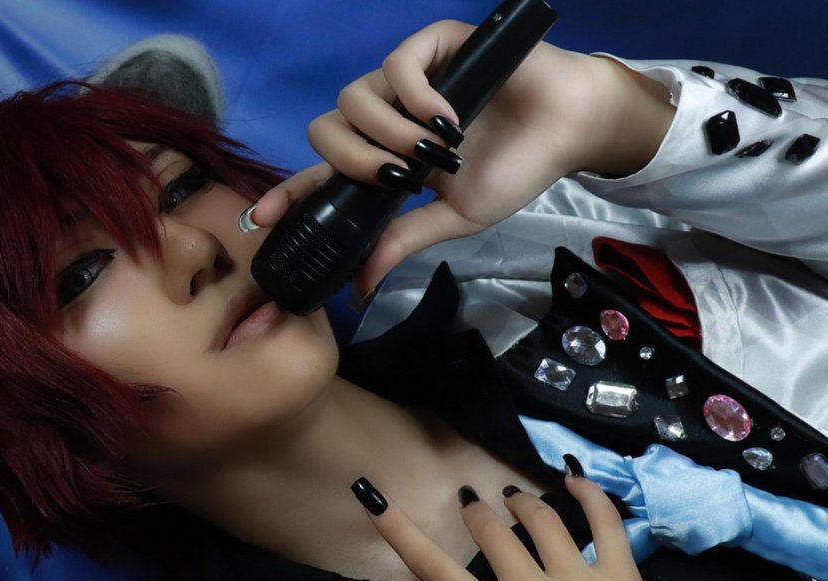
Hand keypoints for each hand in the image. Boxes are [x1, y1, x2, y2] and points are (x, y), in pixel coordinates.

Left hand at [252, 21, 673, 292]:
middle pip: (327, 130)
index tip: (260, 219)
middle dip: (351, 160)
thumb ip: (403, 241)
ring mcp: (405, 82)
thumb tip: (360, 285)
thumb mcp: (452, 217)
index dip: (289, 194)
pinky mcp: (431, 48)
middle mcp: (384, 117)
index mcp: (384, 160)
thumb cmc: (513, 170)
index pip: (322, 174)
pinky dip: (414, 97)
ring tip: (428, 150)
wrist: (567, 131)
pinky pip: (396, 65)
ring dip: (384, 131)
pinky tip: (444, 119)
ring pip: (352, 98)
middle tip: (393, 180)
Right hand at [350, 474, 784, 580]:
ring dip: (520, 502)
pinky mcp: (624, 580)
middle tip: (474, 509)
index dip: (402, 534)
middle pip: (491, 531)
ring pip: (542, 519)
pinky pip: (607, 523)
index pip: (436, 570)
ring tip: (514, 500)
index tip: (380, 505)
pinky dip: (590, 495)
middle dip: (475, 513)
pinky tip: (575, 481)